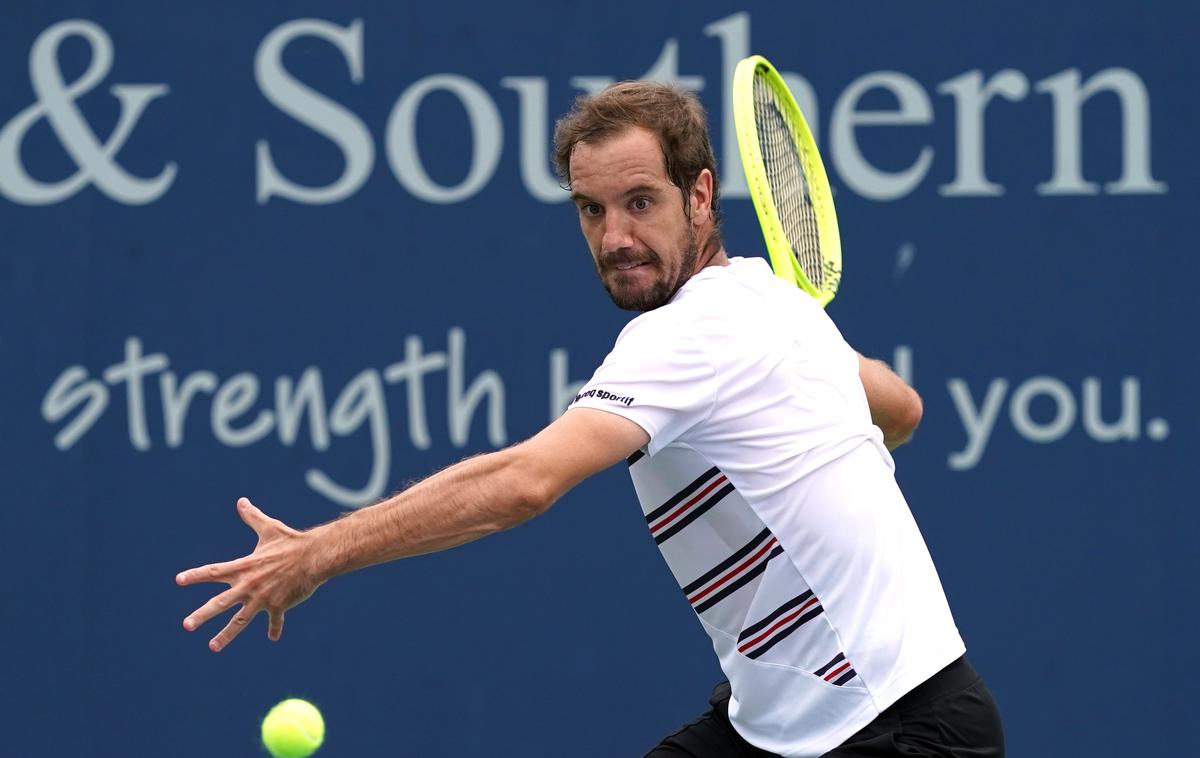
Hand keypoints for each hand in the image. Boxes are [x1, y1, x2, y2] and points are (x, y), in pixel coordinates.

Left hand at [177, 497, 322, 651]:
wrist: (315, 556)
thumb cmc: (292, 541)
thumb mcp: (269, 528)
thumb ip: (253, 517)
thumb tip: (242, 501)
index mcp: (244, 567)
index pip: (214, 571)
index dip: (196, 575)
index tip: (179, 580)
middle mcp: (249, 585)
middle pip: (220, 603)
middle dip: (202, 615)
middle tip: (186, 625)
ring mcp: (263, 598)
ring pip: (240, 620)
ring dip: (225, 634)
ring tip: (212, 646)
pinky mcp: (279, 606)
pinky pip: (274, 620)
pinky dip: (274, 628)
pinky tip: (272, 637)